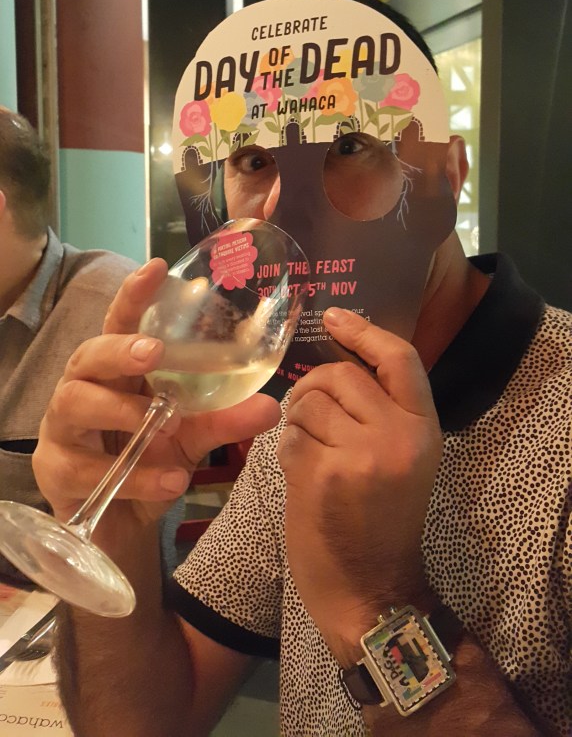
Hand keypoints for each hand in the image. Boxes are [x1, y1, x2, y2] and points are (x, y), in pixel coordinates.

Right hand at [33, 260, 280, 532]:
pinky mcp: (55, 470)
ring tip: (163, 427)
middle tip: (152, 353)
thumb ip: (225, 418)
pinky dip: (132, 475)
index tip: (157, 267)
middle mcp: (85, 388)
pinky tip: (167, 481)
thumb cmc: (152, 461)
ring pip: (74, 403)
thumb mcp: (194, 437)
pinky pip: (83, 467)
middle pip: (87, 354)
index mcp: (119, 370)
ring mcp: (63, 429)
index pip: (121, 322)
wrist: (125, 525)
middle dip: (118, 350)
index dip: (134, 295)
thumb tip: (271, 405)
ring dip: (121, 412)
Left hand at [276, 307, 442, 663]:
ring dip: (297, 423)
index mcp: (424, 427)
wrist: (370, 589)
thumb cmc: (379, 520)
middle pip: (340, 375)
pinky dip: (286, 450)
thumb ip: (381, 410)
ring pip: (308, 402)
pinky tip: (301, 476)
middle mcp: (399, 435)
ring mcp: (362, 455)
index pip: (400, 357)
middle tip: (309, 418)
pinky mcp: (324, 475)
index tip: (334, 317)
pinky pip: (289, 435)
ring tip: (310, 453)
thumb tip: (336, 358)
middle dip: (313, 388)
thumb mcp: (400, 457)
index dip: (364, 331)